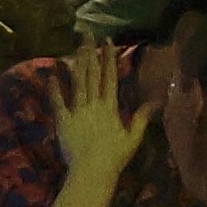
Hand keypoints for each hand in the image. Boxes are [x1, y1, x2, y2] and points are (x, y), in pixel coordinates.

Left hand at [48, 45, 148, 206]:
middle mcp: (93, 104)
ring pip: (77, 83)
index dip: (109, 58)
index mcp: (110, 107)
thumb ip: (141, 117)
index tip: (107, 43)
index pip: (110, 77)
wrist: (92, 171)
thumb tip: (155, 101)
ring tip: (75, 48)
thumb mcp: (133, 137)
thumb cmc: (115, 156)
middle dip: (90, 53)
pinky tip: (51, 76)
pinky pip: (58, 102)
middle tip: (88, 35)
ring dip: (76, 64)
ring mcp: (77, 111)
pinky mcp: (63, 121)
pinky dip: (54, 89)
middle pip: (92, 74)